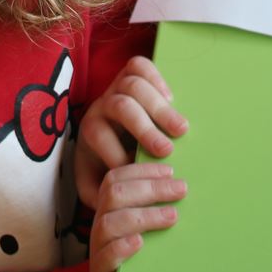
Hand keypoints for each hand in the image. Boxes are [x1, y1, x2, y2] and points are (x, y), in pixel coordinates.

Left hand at [76, 56, 187, 209]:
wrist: (103, 138)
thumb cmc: (102, 167)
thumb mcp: (94, 187)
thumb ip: (102, 196)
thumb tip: (119, 205)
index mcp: (89, 133)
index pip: (100, 138)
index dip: (121, 157)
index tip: (143, 176)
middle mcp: (101, 107)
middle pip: (120, 107)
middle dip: (144, 128)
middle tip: (167, 150)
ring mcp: (115, 89)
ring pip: (132, 84)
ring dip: (159, 107)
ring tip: (182, 129)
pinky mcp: (130, 76)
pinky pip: (139, 66)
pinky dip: (157, 78)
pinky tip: (172, 99)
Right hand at [88, 162, 184, 271]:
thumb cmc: (140, 259)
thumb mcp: (144, 227)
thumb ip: (152, 206)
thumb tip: (179, 183)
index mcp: (109, 208)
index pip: (117, 176)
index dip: (143, 170)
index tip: (170, 170)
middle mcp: (100, 223)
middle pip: (115, 193)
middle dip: (150, 187)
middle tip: (181, 189)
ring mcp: (98, 248)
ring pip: (110, 222)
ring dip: (144, 215)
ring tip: (172, 217)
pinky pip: (106, 256)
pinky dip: (122, 247)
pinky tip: (140, 243)